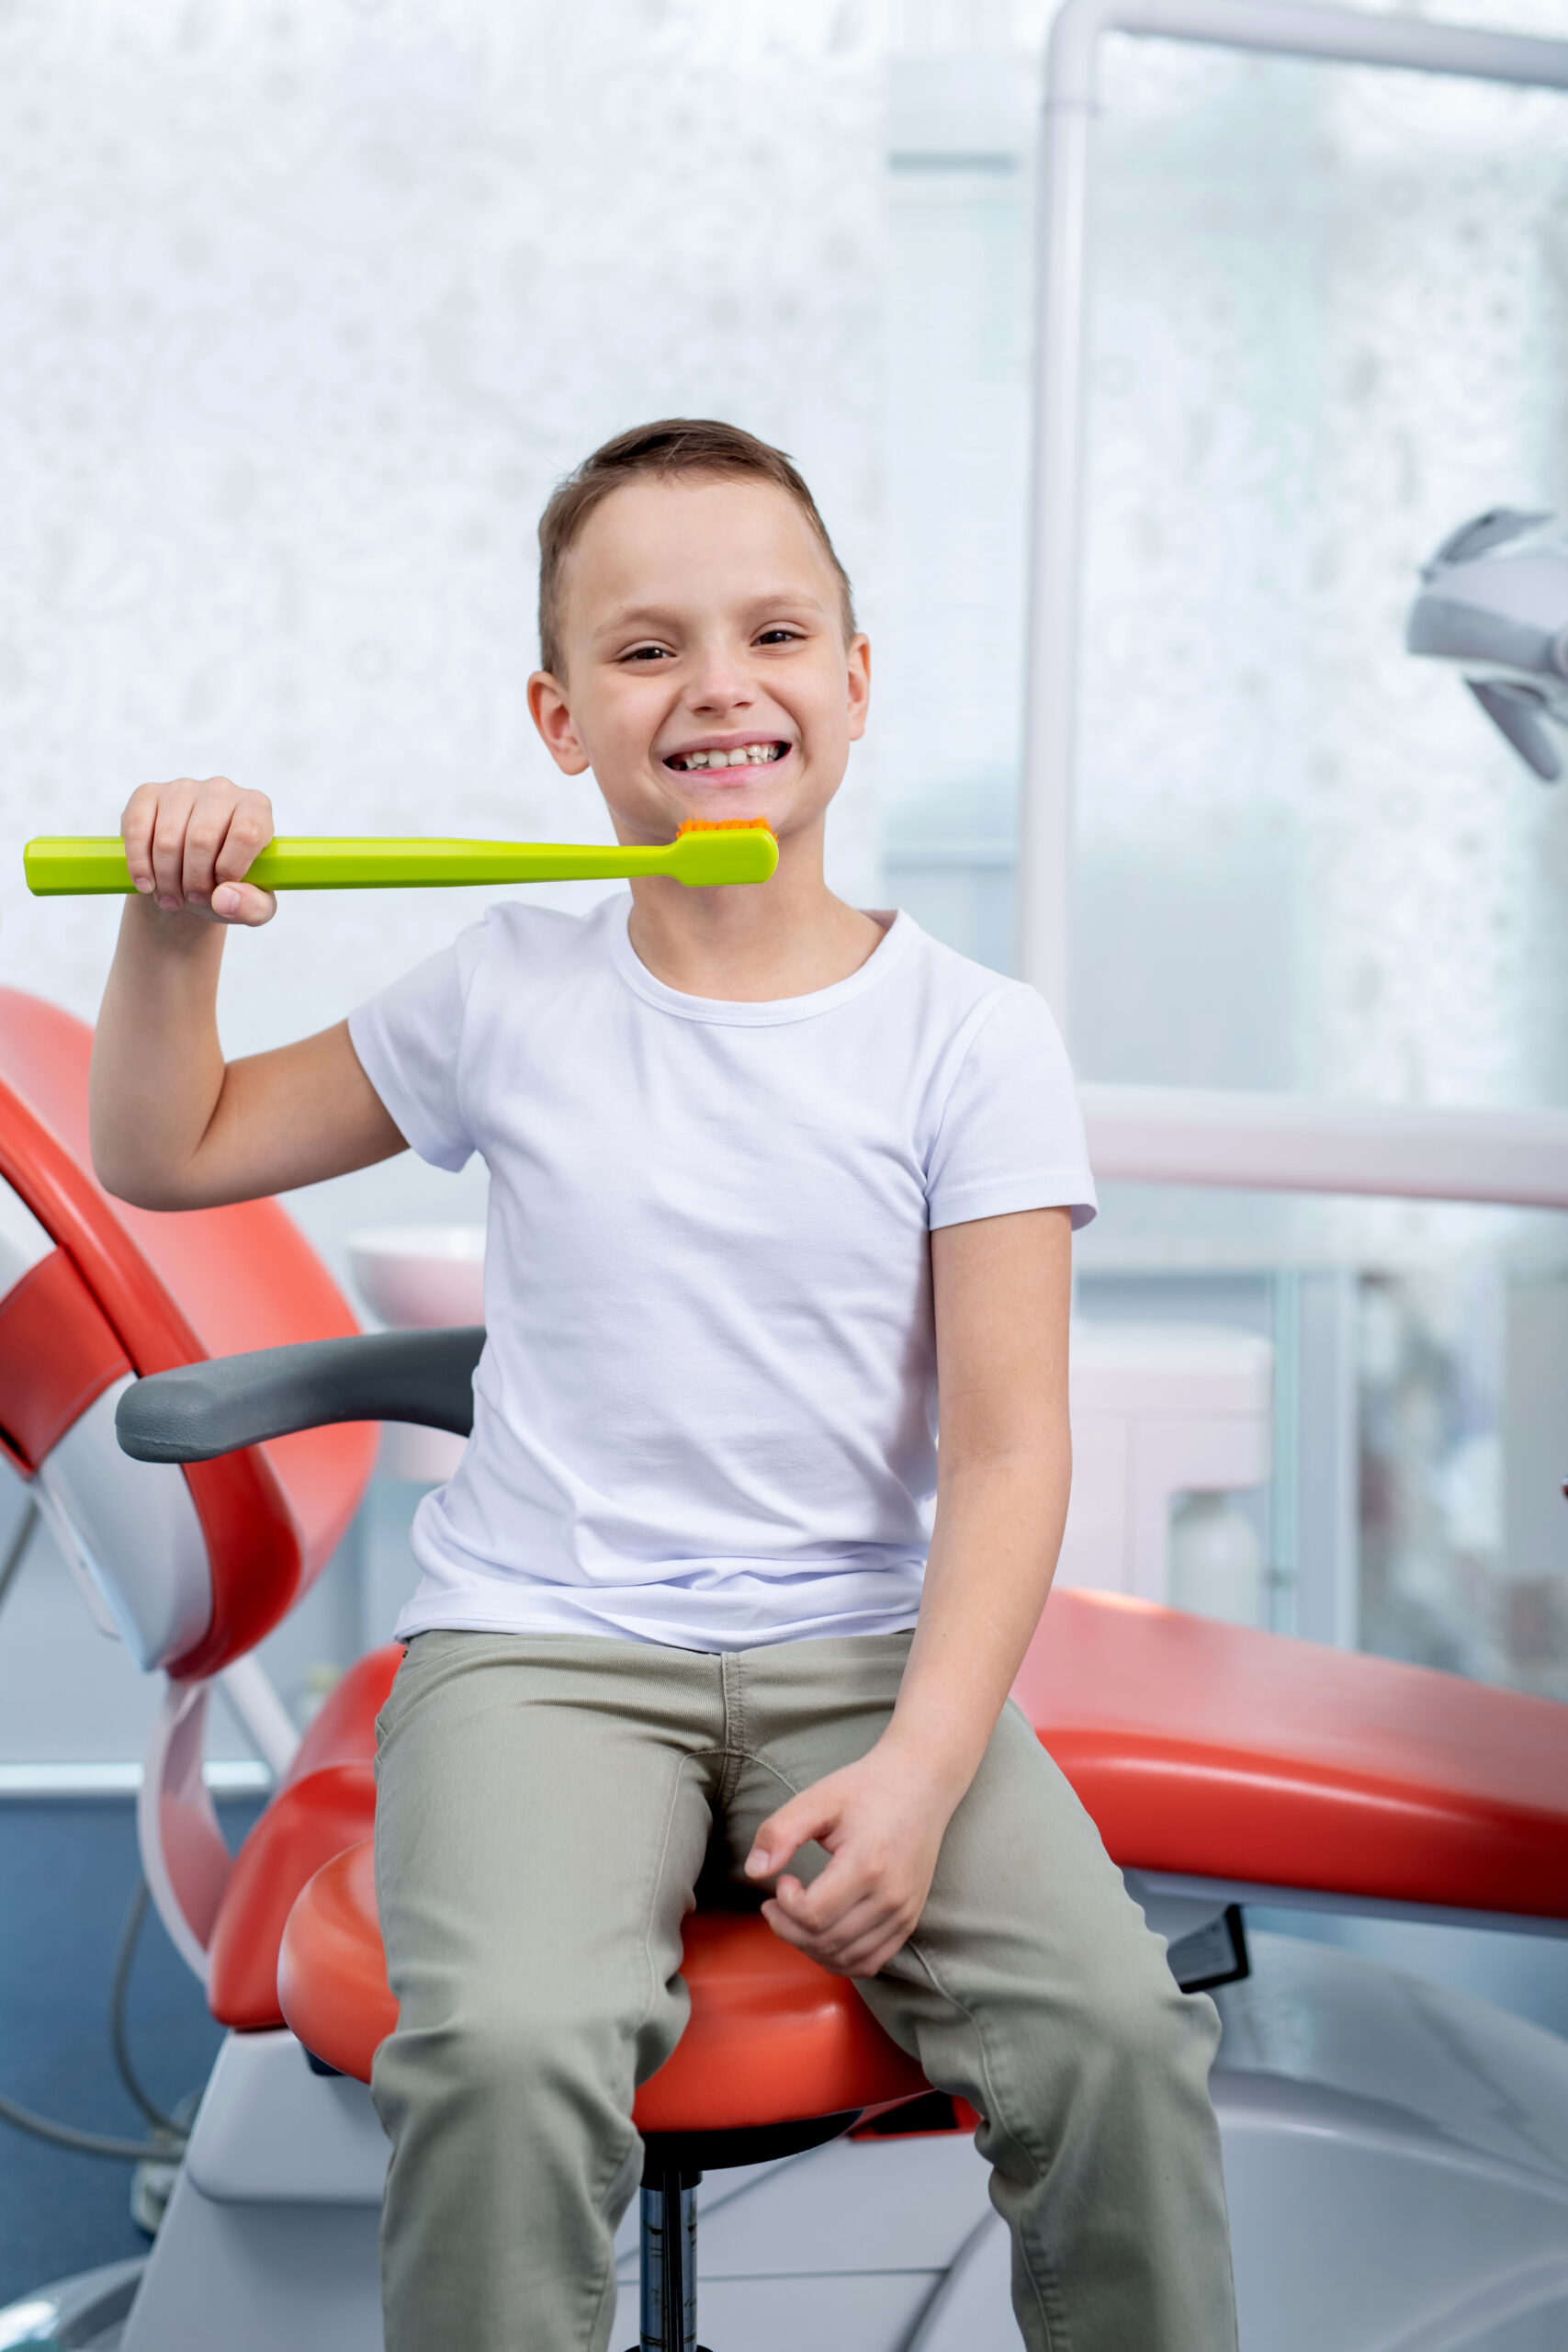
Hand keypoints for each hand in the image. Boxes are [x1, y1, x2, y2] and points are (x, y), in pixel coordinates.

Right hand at [121, 775, 276, 925]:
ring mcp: (183, 788)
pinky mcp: (149, 794)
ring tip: (172, 898)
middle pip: (202, 838)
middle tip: (193, 899)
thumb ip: (253, 907)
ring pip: (168, 839)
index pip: (247, 832)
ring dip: (167, 879)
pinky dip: (139, 864)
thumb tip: (225, 899)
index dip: (230, 868)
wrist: (191, 879)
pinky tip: (146, 884)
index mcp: (256, 808)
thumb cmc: (229, 886)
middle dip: (195, 881)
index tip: (220, 888)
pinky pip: (137, 829)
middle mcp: (221, 790)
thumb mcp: (255, 906)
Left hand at [743, 1740, 959, 1978]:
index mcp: (867, 1865)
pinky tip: (823, 1933)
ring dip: (810, 1948)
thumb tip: (754, 1871)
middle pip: (826, 1942)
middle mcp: (890, 1897)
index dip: (785, 1906)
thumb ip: (780, 1832)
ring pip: (846, 1959)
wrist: (920, 1785)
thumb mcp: (818, 1799)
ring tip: (797, 1917)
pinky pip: (871, 1962)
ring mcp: (904, 1912)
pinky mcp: (909, 1920)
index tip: (782, 1880)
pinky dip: (840, 1959)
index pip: (813, 1915)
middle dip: (788, 1929)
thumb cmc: (867, 1790)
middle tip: (776, 1904)